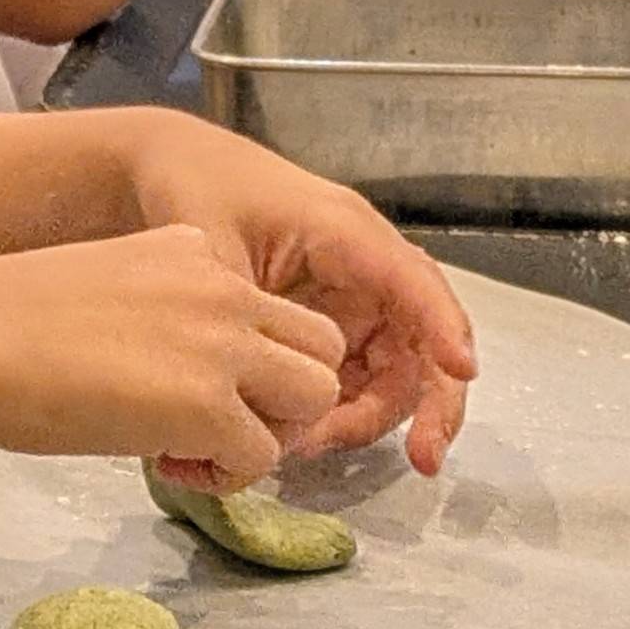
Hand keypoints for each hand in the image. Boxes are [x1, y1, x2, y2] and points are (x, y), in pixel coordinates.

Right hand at [0, 226, 349, 489]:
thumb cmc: (8, 319)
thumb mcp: (110, 286)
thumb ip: (163, 313)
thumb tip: (177, 372)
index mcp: (195, 250)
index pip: (275, 307)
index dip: (255, 359)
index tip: (197, 385)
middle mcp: (223, 287)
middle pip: (321, 348)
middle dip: (286, 396)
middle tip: (224, 425)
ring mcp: (222, 344)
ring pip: (314, 398)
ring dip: (270, 434)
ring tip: (201, 448)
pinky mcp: (208, 403)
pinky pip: (261, 456)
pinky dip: (226, 476)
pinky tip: (168, 463)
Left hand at [125, 120, 477, 484]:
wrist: (165, 168)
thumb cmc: (195, 186)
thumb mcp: (209, 240)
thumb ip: (241, 308)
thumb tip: (273, 378)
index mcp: (343, 232)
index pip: (413, 281)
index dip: (443, 327)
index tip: (463, 372)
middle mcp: (363, 264)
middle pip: (423, 337)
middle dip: (430, 400)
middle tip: (422, 460)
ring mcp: (351, 296)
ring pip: (395, 368)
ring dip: (371, 415)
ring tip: (307, 444)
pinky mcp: (331, 322)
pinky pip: (359, 375)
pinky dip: (343, 410)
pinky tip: (301, 434)